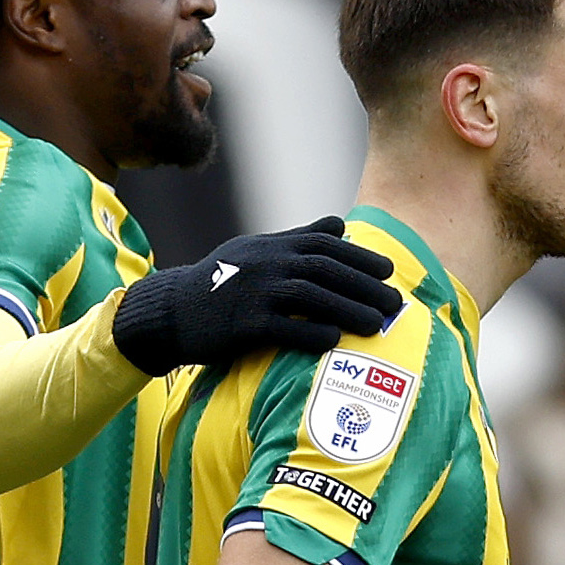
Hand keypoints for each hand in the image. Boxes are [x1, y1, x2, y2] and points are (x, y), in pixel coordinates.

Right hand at [106, 216, 401, 375]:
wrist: (171, 311)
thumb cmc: (219, 283)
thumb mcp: (256, 251)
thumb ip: (298, 238)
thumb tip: (340, 223)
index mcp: (272, 245)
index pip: (324, 244)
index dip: (359, 256)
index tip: (388, 270)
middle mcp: (266, 264)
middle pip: (324, 269)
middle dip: (364, 284)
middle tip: (393, 302)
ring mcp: (253, 293)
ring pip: (310, 297)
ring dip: (348, 309)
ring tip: (376, 323)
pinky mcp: (241, 325)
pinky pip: (283, 328)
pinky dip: (310, 333)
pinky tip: (334, 340)